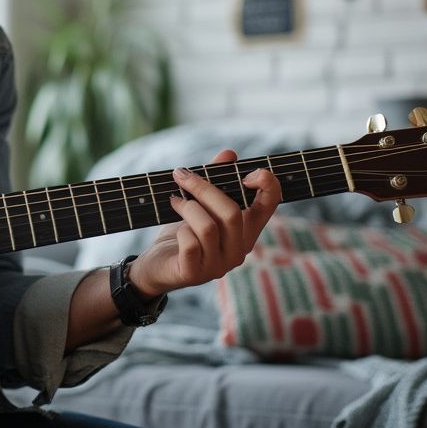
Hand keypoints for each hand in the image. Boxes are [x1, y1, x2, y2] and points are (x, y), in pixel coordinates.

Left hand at [129, 149, 280, 297]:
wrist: (157, 266)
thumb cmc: (181, 232)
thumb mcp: (198, 203)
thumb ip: (214, 179)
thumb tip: (229, 153)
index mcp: (246, 230)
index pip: (270, 205)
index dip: (268, 185)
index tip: (248, 173)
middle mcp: (238, 250)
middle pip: (232, 212)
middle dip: (204, 188)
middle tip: (181, 175)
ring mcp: (218, 265)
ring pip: (209, 227)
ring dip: (188, 207)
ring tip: (175, 201)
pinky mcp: (194, 274)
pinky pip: (191, 244)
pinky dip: (180, 230)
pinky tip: (175, 229)